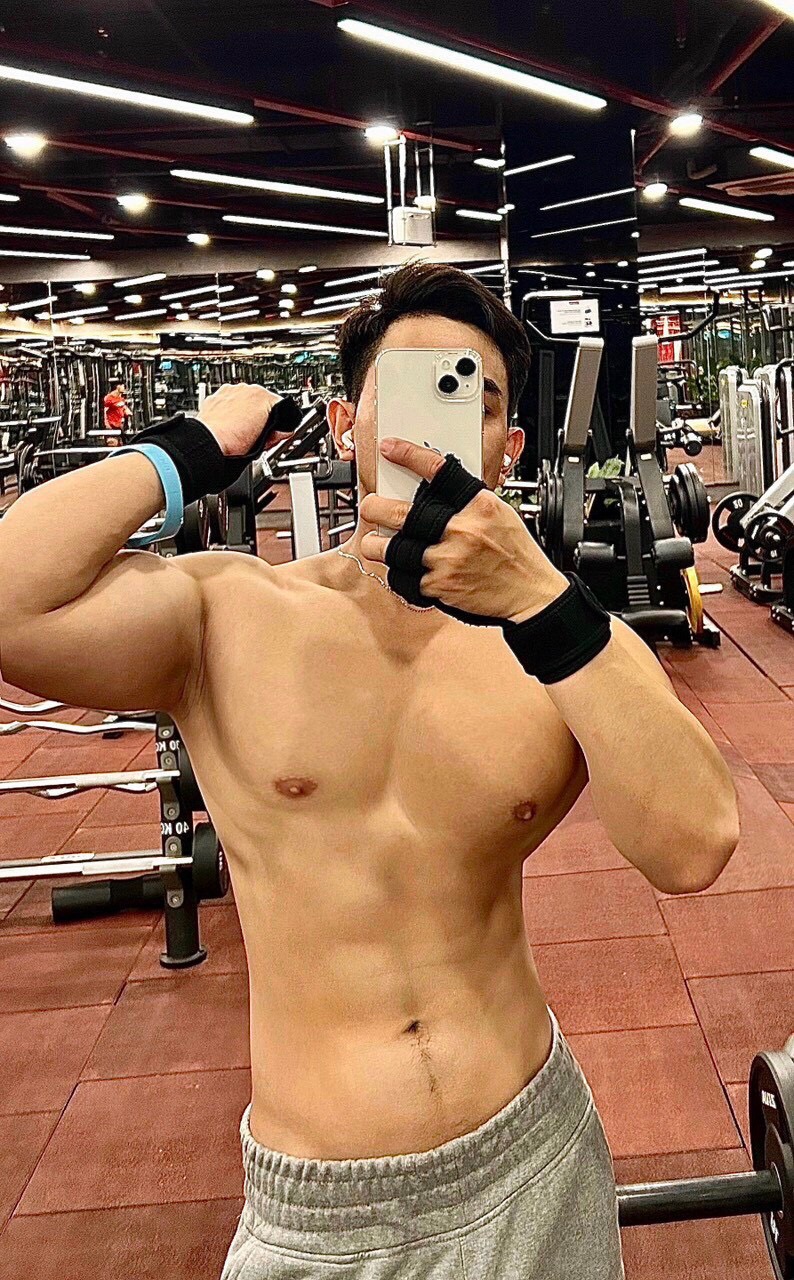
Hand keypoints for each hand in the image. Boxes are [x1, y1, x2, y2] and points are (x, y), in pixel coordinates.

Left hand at [197, 383, 290, 456]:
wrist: (210, 442)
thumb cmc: (233, 442)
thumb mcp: (265, 442)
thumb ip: (278, 433)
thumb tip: (284, 432)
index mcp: (264, 396)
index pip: (280, 406)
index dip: (279, 422)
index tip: (274, 432)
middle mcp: (247, 389)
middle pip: (261, 401)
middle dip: (260, 416)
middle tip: (257, 434)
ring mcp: (231, 391)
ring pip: (244, 400)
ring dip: (244, 411)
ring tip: (241, 430)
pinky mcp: (216, 397)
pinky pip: (228, 402)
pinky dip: (229, 410)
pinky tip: (229, 425)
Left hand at [359, 439, 567, 622]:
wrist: (531, 593)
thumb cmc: (517, 553)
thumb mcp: (499, 513)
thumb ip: (465, 500)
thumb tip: (429, 486)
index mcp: (479, 505)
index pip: (438, 471)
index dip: (408, 455)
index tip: (389, 448)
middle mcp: (462, 530)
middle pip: (403, 512)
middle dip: (376, 507)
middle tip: (370, 505)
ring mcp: (448, 560)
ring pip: (394, 548)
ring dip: (376, 543)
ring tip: (374, 541)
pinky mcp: (440, 587)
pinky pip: (403, 577)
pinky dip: (395, 571)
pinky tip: (396, 565)